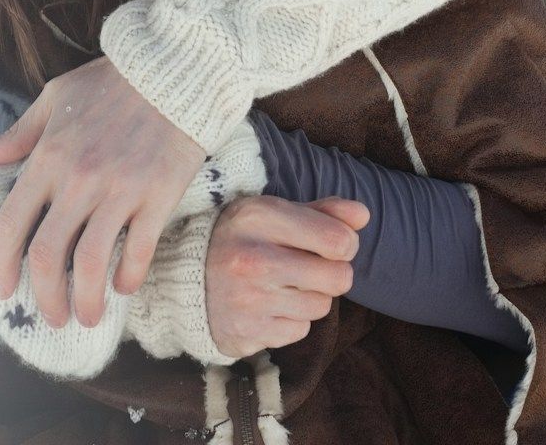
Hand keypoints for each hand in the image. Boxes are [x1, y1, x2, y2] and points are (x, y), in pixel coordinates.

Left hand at [0, 57, 203, 327]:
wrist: (175, 66)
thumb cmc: (111, 82)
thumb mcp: (53, 99)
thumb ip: (17, 136)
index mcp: (49, 157)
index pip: (12, 223)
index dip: (2, 264)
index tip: (3, 291)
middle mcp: (79, 178)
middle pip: (48, 254)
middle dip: (45, 296)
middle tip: (51, 316)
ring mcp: (120, 189)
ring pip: (91, 262)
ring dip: (85, 300)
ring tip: (86, 316)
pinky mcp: (158, 195)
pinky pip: (138, 249)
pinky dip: (129, 276)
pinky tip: (124, 286)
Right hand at [204, 196, 365, 358]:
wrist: (182, 278)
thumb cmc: (241, 239)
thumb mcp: (273, 212)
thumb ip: (322, 212)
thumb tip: (363, 215)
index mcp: (260, 217)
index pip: (338, 240)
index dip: (345, 243)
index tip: (332, 244)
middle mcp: (253, 259)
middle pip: (339, 278)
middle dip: (334, 273)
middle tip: (313, 268)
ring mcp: (249, 300)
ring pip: (322, 306)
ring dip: (311, 297)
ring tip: (284, 285)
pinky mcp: (247, 333)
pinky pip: (300, 330)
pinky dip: (292, 320)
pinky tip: (270, 305)